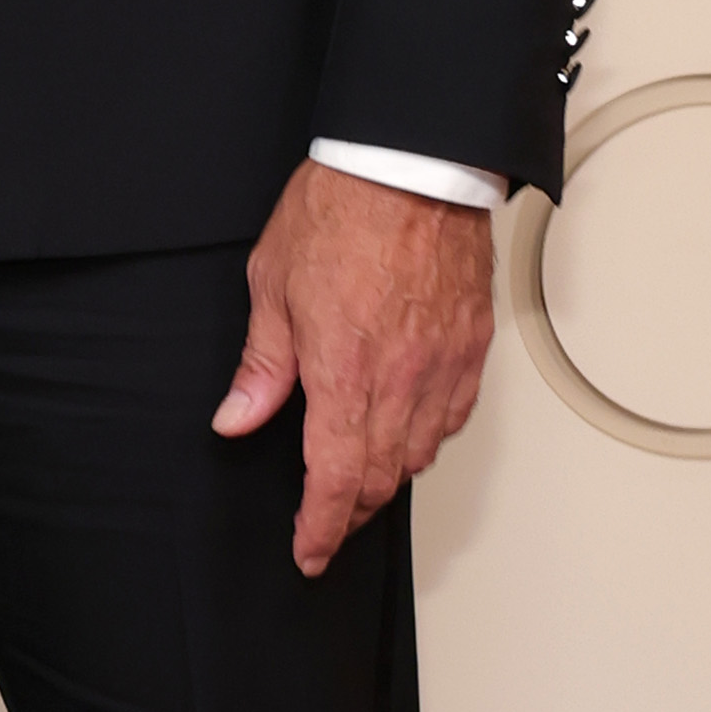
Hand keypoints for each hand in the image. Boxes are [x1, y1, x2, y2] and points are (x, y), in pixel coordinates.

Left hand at [214, 158, 494, 575]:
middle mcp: (402, 379)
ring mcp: (444, 364)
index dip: (321, 528)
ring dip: (389, 476)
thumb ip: (262, 365)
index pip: (335, 480)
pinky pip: (455, 414)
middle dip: (350, 512)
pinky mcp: (472, 344)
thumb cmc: (343, 208)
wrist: (411, 161)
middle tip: (327, 522)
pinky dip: (428, 436)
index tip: (308, 551)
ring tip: (361, 477)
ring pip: (421, 452)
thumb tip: (238, 417)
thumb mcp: (271, 284)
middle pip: (381, 478)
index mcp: (345, 372)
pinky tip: (408, 428)